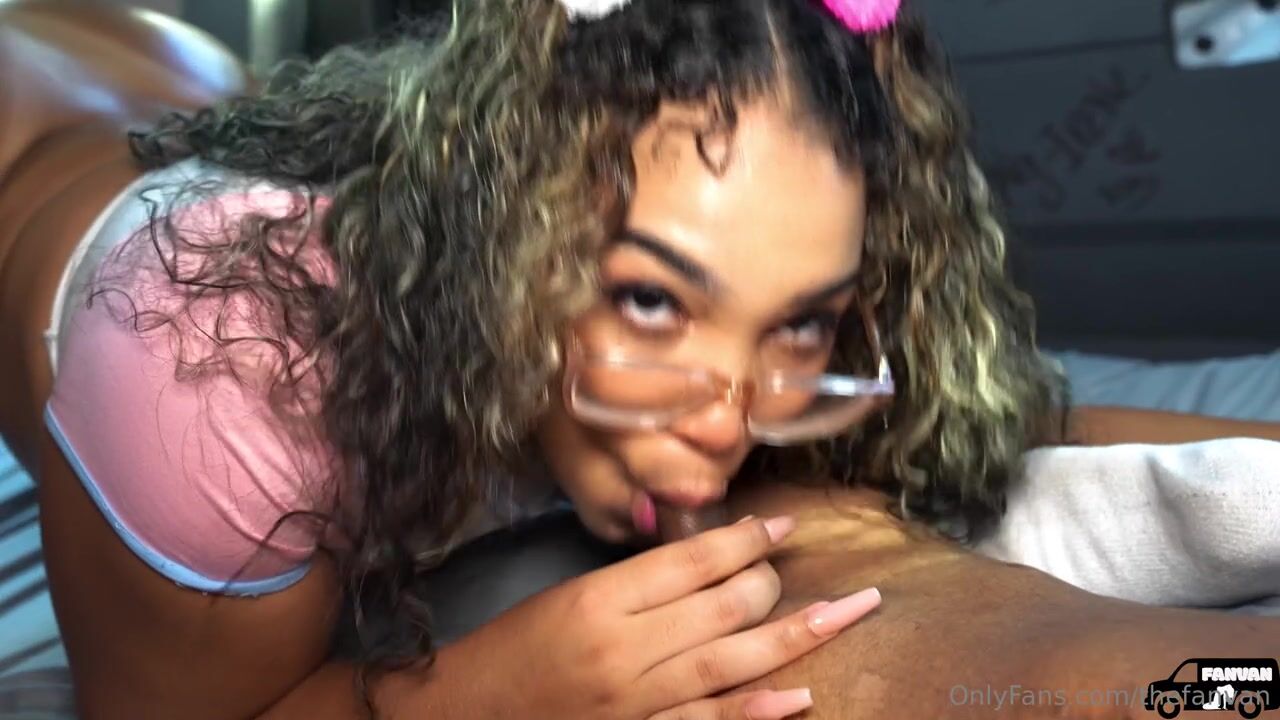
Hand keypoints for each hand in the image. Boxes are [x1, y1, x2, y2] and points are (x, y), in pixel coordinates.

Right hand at [440, 516, 881, 718]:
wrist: (464, 716)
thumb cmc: (513, 650)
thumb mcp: (567, 597)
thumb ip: (637, 581)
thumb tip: (707, 559)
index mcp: (599, 600)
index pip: (691, 561)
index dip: (745, 541)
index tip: (781, 529)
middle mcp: (623, 649)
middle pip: (720, 608)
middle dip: (767, 585)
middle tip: (791, 571)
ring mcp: (634, 703)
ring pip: (728, 663)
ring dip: (793, 637)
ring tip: (847, 613)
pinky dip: (756, 714)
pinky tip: (800, 697)